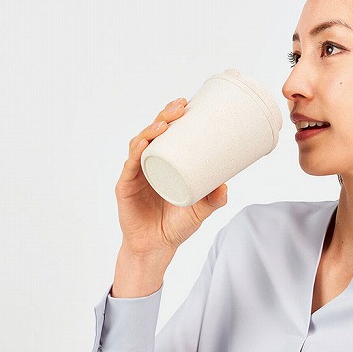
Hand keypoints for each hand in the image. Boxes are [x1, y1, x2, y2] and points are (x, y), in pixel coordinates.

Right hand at [114, 97, 227, 255]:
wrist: (157, 248)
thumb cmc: (177, 224)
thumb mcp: (201, 210)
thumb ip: (214, 199)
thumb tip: (226, 185)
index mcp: (165, 162)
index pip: (167, 133)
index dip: (174, 116)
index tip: (188, 103)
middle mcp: (149, 163)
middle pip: (153, 132)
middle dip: (165, 116)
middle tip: (181, 107)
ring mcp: (136, 174)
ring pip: (139, 144)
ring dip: (150, 130)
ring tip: (165, 124)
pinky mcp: (126, 187)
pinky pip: (130, 166)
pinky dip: (136, 153)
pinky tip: (143, 144)